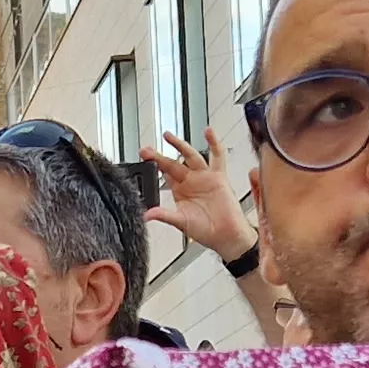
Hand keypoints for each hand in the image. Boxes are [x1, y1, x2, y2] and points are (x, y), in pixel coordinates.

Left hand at [141, 130, 255, 261]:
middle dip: (159, 156)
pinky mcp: (218, 176)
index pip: (164, 173)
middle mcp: (191, 181)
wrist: (226, 235)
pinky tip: (208, 132)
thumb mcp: (181, 222)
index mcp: (179, 190)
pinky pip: (217, 156)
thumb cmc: (205, 230)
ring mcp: (204, 176)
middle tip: (146, 149)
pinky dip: (214, 143)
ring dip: (180, 145)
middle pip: (172, 163)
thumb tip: (147, 215)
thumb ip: (165, 216)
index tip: (143, 157)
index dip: (154, 165)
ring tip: (167, 136)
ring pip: (190, 156)